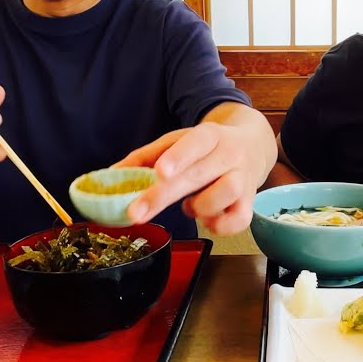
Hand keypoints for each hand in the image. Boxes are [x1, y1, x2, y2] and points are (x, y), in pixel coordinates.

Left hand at [113, 121, 260, 235]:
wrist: (252, 146)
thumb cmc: (206, 148)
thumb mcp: (177, 142)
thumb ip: (145, 157)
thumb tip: (111, 174)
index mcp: (209, 136)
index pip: (196, 142)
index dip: (179, 157)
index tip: (159, 172)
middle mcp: (229, 155)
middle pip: (198, 175)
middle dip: (163, 196)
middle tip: (135, 213)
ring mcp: (243, 179)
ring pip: (225, 195)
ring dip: (199, 207)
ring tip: (189, 205)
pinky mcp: (250, 202)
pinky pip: (239, 220)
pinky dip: (219, 225)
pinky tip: (208, 219)